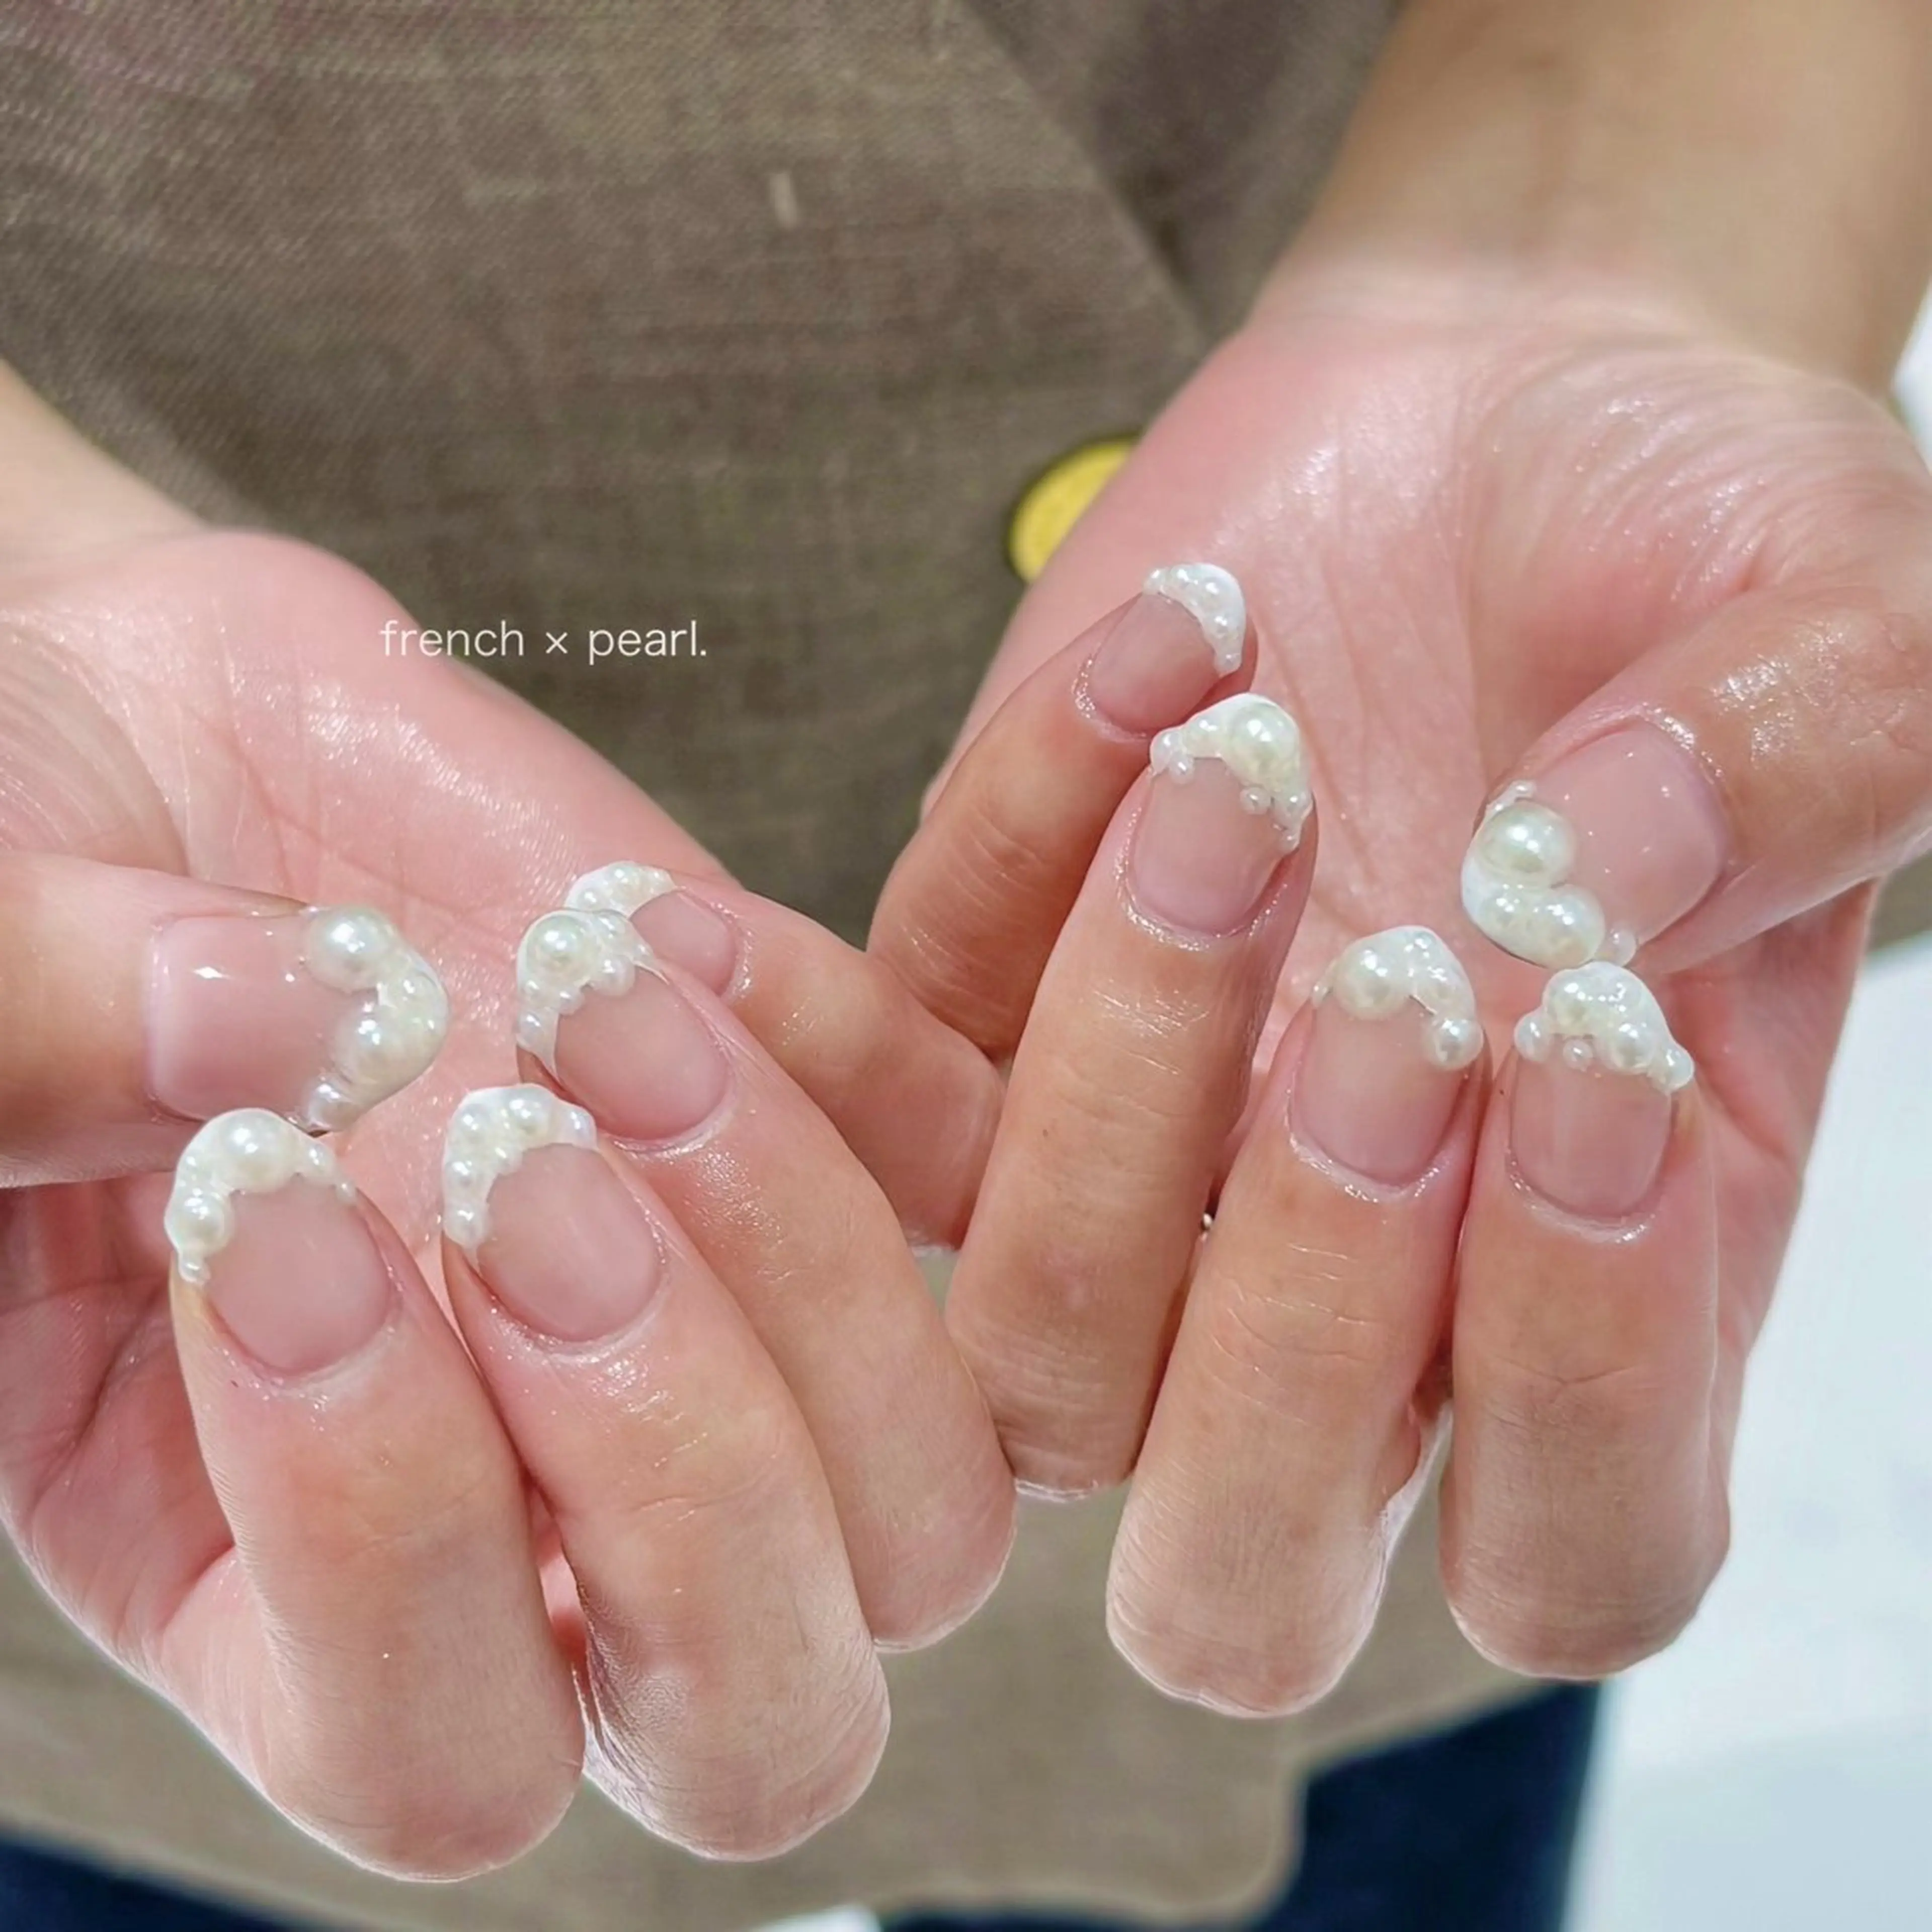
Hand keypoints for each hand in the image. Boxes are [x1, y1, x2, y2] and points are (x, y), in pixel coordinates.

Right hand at [0, 388, 1012, 1870]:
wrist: (147, 743)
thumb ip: (35, 1053)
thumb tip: (284, 1041)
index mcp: (287, 1579)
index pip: (443, 1753)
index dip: (393, 1540)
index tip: (272, 1225)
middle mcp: (551, 1501)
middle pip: (769, 1696)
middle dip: (675, 1447)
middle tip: (502, 1152)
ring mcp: (729, 1323)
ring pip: (937, 1477)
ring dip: (801, 1248)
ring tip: (588, 996)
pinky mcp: (836, 1124)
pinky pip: (985, 1167)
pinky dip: (873, 1041)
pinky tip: (658, 909)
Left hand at [873, 262, 1931, 1708]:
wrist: (1488, 413)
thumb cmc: (1688, 540)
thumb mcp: (1840, 614)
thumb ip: (1798, 765)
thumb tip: (1584, 883)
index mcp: (1611, 1260)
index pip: (1576, 1538)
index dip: (1579, 1377)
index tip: (1600, 1042)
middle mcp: (1361, 1275)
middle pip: (1237, 1564)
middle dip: (1306, 1311)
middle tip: (1404, 978)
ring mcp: (1139, 1175)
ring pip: (1028, 1348)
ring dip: (1114, 1072)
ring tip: (1248, 753)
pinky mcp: (975, 1029)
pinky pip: (881, 1111)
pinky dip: (887, 975)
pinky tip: (1094, 698)